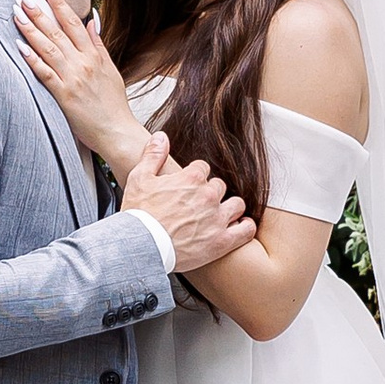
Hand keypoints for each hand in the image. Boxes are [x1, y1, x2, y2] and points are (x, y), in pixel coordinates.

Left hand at [12, 0, 152, 178]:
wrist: (117, 131)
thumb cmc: (113, 104)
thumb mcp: (110, 70)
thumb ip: (98, 45)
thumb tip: (92, 21)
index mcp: (94, 55)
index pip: (74, 22)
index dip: (59, 3)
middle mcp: (83, 63)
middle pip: (58, 31)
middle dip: (40, 11)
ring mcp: (73, 78)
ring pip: (49, 48)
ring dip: (31, 30)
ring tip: (17, 14)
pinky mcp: (64, 95)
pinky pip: (45, 74)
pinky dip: (32, 60)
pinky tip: (20, 47)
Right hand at [124, 138, 256, 274]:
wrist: (140, 247)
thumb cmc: (138, 215)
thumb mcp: (139, 178)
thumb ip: (153, 155)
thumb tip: (161, 136)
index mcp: (192, 178)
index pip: (203, 168)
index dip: (195, 177)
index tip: (189, 187)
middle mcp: (208, 196)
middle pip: (219, 186)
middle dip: (211, 193)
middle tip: (199, 204)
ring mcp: (217, 219)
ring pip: (237, 205)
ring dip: (229, 208)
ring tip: (218, 215)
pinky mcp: (221, 241)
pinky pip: (246, 230)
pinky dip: (245, 227)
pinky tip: (239, 225)